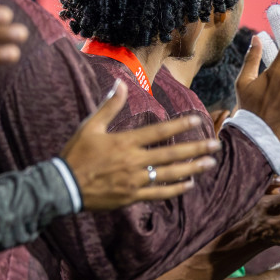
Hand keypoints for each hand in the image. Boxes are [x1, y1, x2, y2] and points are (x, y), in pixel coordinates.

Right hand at [60, 82, 220, 209]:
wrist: (63, 187)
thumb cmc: (76, 154)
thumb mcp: (89, 127)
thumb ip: (108, 106)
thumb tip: (119, 83)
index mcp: (125, 143)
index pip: (159, 132)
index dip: (180, 125)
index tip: (197, 120)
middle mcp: (134, 162)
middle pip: (171, 155)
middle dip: (196, 149)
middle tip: (216, 145)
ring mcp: (134, 181)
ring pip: (170, 175)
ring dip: (192, 169)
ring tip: (209, 164)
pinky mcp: (132, 196)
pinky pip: (159, 193)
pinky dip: (175, 190)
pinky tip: (189, 184)